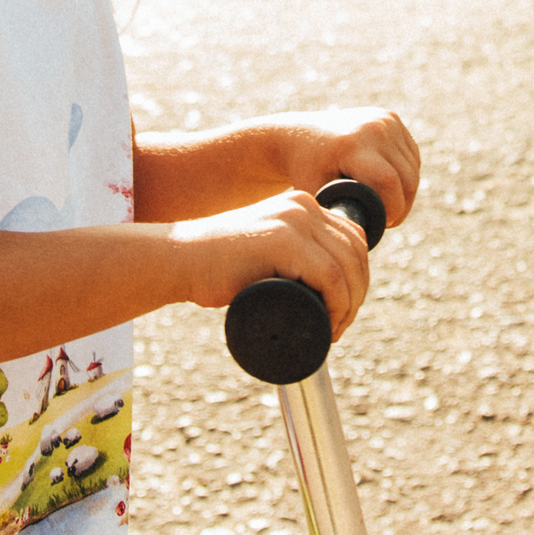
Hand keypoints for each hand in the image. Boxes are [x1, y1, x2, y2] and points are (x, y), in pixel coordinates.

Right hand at [170, 190, 373, 335]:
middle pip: (355, 252)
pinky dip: (337, 305)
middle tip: (339, 325)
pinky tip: (329, 324)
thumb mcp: (264, 249)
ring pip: (347, 267)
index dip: (356, 277)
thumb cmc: (216, 267)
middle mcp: (302, 206)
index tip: (343, 308)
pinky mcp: (282, 241)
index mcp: (302, 205)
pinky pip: (330, 276)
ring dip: (349, 305)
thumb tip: (320, 289)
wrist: (177, 259)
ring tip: (333, 330)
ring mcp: (293, 220)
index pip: (352, 239)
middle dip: (356, 294)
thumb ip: (290, 255)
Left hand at [266, 106, 423, 228]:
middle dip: (403, 205)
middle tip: (390, 221)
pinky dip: (406, 173)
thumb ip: (338, 217)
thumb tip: (359, 244)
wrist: (299, 136)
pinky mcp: (390, 117)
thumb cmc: (305, 173)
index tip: (385, 224)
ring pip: (412, 167)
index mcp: (351, 145)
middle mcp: (372, 127)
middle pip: (407, 177)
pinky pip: (411, 154)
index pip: (388, 182)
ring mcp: (383, 119)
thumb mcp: (316, 196)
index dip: (394, 209)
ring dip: (407, 192)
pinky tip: (393, 187)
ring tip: (390, 206)